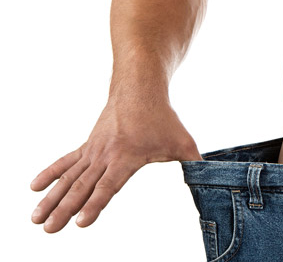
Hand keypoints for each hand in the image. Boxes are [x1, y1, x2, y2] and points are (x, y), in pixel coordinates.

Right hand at [30, 97, 202, 232]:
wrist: (139, 88)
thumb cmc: (163, 117)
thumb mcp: (183, 142)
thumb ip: (196, 164)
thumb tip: (213, 179)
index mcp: (126, 157)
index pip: (107, 186)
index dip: (94, 206)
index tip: (80, 223)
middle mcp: (105, 155)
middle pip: (81, 186)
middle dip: (64, 210)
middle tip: (48, 229)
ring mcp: (93, 150)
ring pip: (68, 177)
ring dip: (51, 198)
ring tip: (35, 218)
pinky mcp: (88, 145)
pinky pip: (65, 162)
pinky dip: (49, 175)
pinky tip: (34, 188)